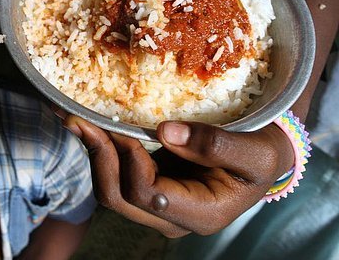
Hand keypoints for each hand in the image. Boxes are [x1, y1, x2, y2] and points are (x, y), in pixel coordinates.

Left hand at [59, 112, 292, 237]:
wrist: (261, 161)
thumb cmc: (262, 156)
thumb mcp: (255, 151)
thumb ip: (214, 144)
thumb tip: (164, 131)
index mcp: (200, 214)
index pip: (148, 195)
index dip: (130, 162)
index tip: (123, 130)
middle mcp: (171, 217)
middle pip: (119, 198)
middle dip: (98, 158)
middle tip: (79, 121)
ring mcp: (157, 205)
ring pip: (111, 189)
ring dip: (94, 154)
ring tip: (76, 120)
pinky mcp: (149, 186)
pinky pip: (117, 175)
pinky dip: (103, 151)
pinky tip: (90, 127)